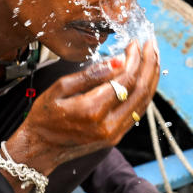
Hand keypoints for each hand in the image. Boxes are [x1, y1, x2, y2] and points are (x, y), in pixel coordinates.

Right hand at [6, 40, 158, 182]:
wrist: (40, 148)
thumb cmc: (45, 116)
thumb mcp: (60, 88)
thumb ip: (91, 74)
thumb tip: (118, 61)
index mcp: (92, 110)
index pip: (126, 79)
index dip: (134, 58)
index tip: (134, 43)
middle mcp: (108, 125)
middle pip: (141, 90)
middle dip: (149, 64)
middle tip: (150, 44)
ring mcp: (114, 134)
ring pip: (144, 102)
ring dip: (151, 77)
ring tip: (152, 57)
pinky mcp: (116, 137)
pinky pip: (137, 112)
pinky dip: (145, 92)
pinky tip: (145, 77)